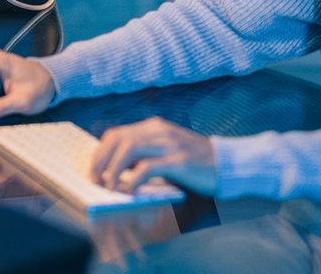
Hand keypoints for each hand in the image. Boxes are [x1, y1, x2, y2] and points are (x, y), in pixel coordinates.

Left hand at [89, 117, 216, 195]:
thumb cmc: (196, 162)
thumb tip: (116, 170)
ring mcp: (170, 144)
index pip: (116, 134)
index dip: (100, 152)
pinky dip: (133, 180)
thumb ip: (145, 155)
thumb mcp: (166, 151)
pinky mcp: (179, 161)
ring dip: (113, 170)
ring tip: (108, 187)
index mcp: (154, 127)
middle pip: (118, 139)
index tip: (93, 171)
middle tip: (94, 181)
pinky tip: (129, 192)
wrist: (228, 164)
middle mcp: (159, 131)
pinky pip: (148, 168)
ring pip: (129, 150)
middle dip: (101, 160)